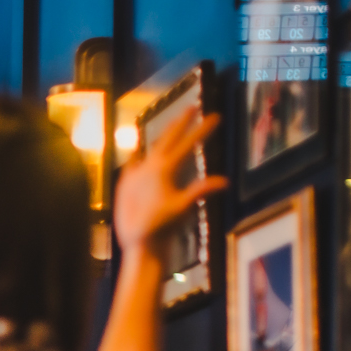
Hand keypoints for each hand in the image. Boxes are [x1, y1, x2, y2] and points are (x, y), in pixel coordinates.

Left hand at [113, 107, 225, 257]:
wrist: (137, 242)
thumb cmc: (162, 227)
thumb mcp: (183, 207)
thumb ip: (202, 190)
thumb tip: (225, 181)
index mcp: (163, 169)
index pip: (186, 144)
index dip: (202, 129)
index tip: (215, 116)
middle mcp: (147, 167)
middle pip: (167, 138)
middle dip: (181, 122)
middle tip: (192, 108)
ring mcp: (134, 174)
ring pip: (151, 149)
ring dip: (164, 136)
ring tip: (173, 125)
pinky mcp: (125, 184)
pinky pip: (133, 163)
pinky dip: (141, 155)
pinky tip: (142, 152)